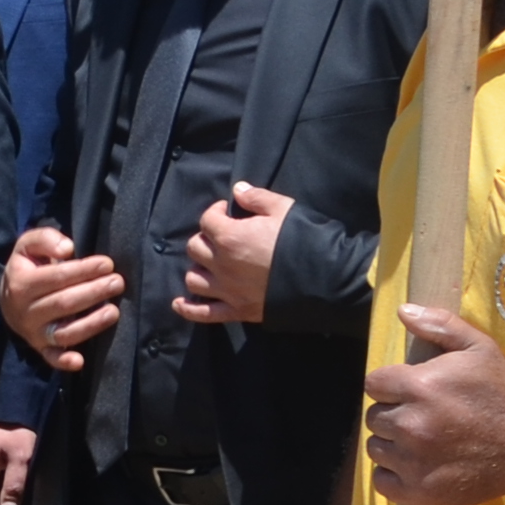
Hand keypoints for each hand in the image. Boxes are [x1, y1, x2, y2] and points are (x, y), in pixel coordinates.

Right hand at [0, 224, 122, 365]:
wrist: (7, 298)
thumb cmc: (27, 268)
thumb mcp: (28, 245)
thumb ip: (45, 239)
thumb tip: (67, 249)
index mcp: (21, 284)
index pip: (57, 277)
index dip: (84, 270)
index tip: (107, 264)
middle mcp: (25, 311)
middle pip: (64, 303)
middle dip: (94, 292)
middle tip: (117, 283)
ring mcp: (33, 332)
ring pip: (63, 332)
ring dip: (91, 324)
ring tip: (114, 311)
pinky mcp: (40, 348)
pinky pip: (51, 358)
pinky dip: (64, 361)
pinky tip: (79, 361)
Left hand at [176, 183, 291, 327]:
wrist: (326, 279)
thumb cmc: (304, 240)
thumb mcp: (284, 209)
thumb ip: (256, 198)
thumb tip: (238, 190)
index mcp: (230, 237)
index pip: (207, 220)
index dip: (216, 212)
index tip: (227, 211)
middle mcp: (222, 264)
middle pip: (195, 248)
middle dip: (206, 239)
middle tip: (223, 238)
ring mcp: (227, 290)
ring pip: (194, 279)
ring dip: (199, 269)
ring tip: (211, 265)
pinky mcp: (237, 311)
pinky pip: (203, 313)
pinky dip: (188, 309)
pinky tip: (179, 304)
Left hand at [361, 305, 504, 504]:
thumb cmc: (501, 393)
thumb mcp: (478, 348)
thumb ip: (440, 324)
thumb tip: (403, 310)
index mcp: (418, 387)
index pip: (373, 384)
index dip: (391, 386)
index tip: (410, 391)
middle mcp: (410, 424)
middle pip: (374, 417)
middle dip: (393, 414)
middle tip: (421, 417)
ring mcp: (413, 461)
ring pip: (377, 448)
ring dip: (393, 444)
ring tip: (422, 441)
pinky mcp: (418, 491)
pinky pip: (382, 481)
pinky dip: (394, 474)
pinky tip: (416, 464)